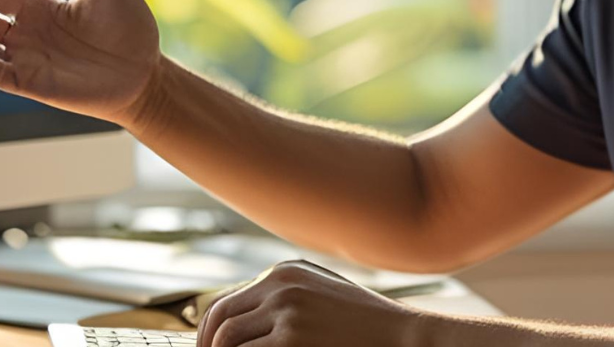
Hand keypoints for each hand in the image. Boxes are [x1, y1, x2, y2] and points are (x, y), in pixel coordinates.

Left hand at [198, 261, 427, 346]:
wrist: (404, 338)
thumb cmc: (366, 329)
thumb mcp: (321, 301)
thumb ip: (284, 306)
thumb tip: (240, 329)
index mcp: (285, 272)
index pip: (227, 301)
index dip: (208, 333)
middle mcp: (281, 284)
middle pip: (218, 318)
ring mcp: (286, 309)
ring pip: (226, 340)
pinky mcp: (292, 338)